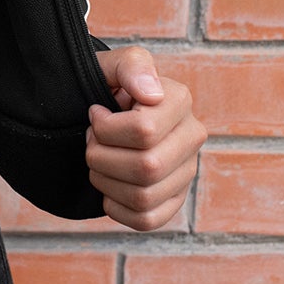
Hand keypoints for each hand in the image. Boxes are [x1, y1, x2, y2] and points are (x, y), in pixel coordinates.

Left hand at [85, 47, 206, 231]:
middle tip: (91, 141)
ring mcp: (186, 172)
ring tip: (98, 160)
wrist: (103, 107)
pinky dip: (116, 206)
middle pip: (146, 168)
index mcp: (179, 101)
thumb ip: (131, 66)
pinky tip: (108, 184)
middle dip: (102, 156)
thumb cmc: (108, 85)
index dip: (106, 128)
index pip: (144, 131)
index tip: (96, 114)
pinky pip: (146, 220)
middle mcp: (191, 137)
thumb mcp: (113, 63)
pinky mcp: (174, 200)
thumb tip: (151, 94)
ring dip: (104, 180)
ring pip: (144, 197)